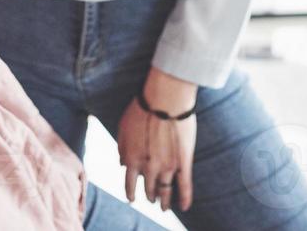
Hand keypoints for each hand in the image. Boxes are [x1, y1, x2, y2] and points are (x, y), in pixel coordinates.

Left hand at [118, 68, 197, 212]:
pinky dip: (185, 198)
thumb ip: (122, 148)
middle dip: (149, 196)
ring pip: (165, 191)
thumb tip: (121, 163)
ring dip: (164, 201)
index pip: (129, 184)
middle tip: (152, 199)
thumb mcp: (123, 128)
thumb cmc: (142, 109)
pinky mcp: (183, 162)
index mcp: (131, 159)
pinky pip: (185, 185)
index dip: (131, 193)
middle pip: (148, 189)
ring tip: (165, 207)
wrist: (164, 99)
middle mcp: (147, 167)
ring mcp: (166, 167)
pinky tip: (185, 207)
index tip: (133, 198)